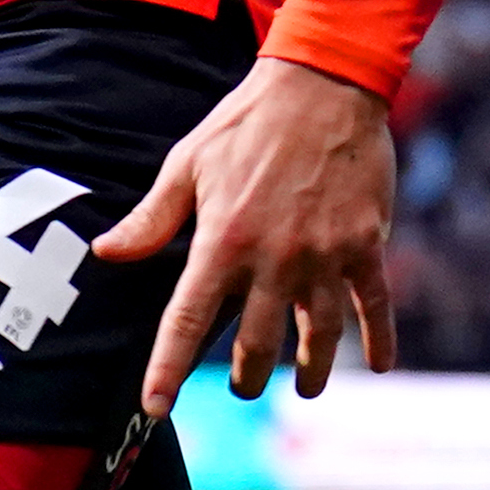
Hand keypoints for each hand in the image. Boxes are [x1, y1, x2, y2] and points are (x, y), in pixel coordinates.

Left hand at [100, 57, 397, 405]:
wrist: (323, 84)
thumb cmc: (247, 122)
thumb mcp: (187, 165)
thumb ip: (151, 219)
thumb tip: (107, 253)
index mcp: (222, 241)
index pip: (188, 321)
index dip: (169, 368)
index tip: (157, 406)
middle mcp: (273, 260)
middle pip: (256, 345)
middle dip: (247, 377)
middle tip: (243, 385)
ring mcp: (323, 257)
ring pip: (315, 338)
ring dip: (308, 371)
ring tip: (305, 385)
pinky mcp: (364, 246)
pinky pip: (372, 305)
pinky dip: (379, 339)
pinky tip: (382, 365)